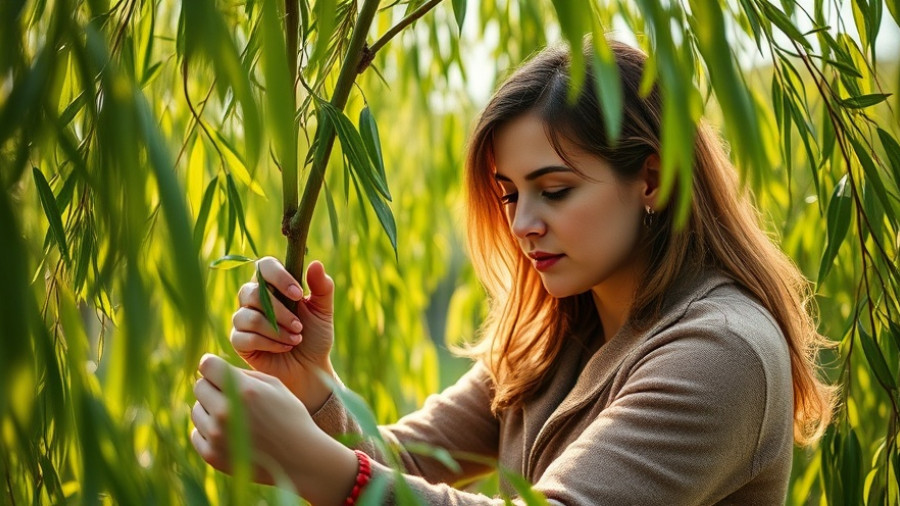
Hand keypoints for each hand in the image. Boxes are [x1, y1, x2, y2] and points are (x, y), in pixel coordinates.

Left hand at [191, 354, 357, 503]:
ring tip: (234, 417)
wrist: (300, 459)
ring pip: (196, 410)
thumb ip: (242, 374)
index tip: (218, 370)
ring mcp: (216, 436)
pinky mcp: (212, 455)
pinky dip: (209, 431)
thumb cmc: (290, 416)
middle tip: (231, 395)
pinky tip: (229, 433)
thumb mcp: (274, 386)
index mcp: (244, 390)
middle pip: (199, 386)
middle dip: (213, 386)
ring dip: (210, 409)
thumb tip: (212, 370)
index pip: (207, 366)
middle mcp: (225, 412)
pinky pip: (196, 434)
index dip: (213, 365)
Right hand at [231, 257, 335, 404]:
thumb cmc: (315, 336)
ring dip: (276, 330)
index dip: (279, 277)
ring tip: (296, 339)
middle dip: (280, 311)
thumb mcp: (323, 310)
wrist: (310, 368)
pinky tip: (285, 348)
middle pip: (252, 292)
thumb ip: (322, 287)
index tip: (298, 294)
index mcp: (273, 285)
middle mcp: (253, 299)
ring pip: (248, 317)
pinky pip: (244, 337)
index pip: (264, 266)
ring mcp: (243, 320)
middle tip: (299, 326)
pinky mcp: (239, 342)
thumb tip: (315, 263)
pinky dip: (269, 343)